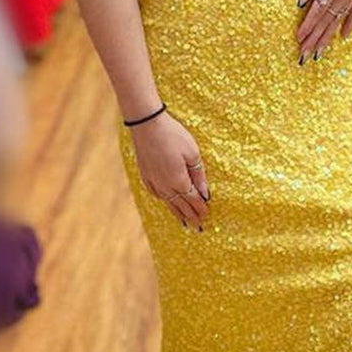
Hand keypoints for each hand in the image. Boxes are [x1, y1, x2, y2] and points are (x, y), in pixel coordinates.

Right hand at [129, 110, 209, 229]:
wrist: (147, 125)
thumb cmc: (174, 136)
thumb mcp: (192, 153)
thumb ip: (199, 176)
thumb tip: (205, 194)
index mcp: (178, 181)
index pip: (192, 200)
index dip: (200, 208)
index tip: (206, 216)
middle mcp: (165, 185)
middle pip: (180, 204)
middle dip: (190, 215)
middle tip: (197, 226)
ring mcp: (153, 181)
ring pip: (167, 201)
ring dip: (176, 211)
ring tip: (183, 221)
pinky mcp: (145, 174)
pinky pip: (156, 193)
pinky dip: (163, 200)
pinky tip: (166, 201)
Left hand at [295, 0, 351, 61]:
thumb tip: (302, 1)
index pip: (316, 13)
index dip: (307, 28)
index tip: (298, 41)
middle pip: (326, 23)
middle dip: (315, 40)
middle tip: (304, 57)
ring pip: (337, 22)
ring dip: (327, 38)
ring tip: (319, 54)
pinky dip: (348, 25)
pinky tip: (344, 36)